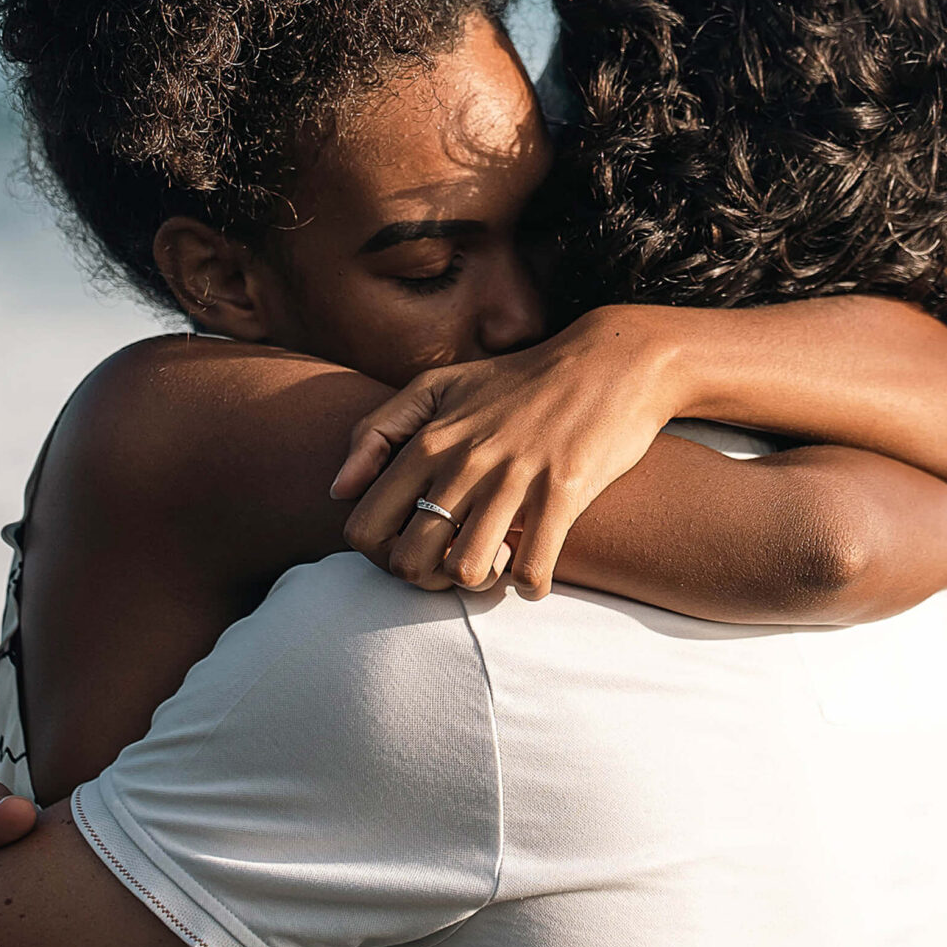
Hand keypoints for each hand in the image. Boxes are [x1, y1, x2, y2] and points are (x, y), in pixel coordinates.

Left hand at [332, 309, 679, 598]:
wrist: (609, 362)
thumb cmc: (518, 382)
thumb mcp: (438, 386)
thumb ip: (377, 430)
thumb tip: (337, 491)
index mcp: (427, 439)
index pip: (364, 528)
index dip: (380, 555)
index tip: (414, 545)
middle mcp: (463, 460)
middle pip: (408, 561)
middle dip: (426, 579)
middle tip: (454, 562)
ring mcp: (514, 477)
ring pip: (465, 572)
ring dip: (479, 583)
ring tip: (495, 564)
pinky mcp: (563, 491)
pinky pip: (532, 572)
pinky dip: (531, 584)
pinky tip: (535, 566)